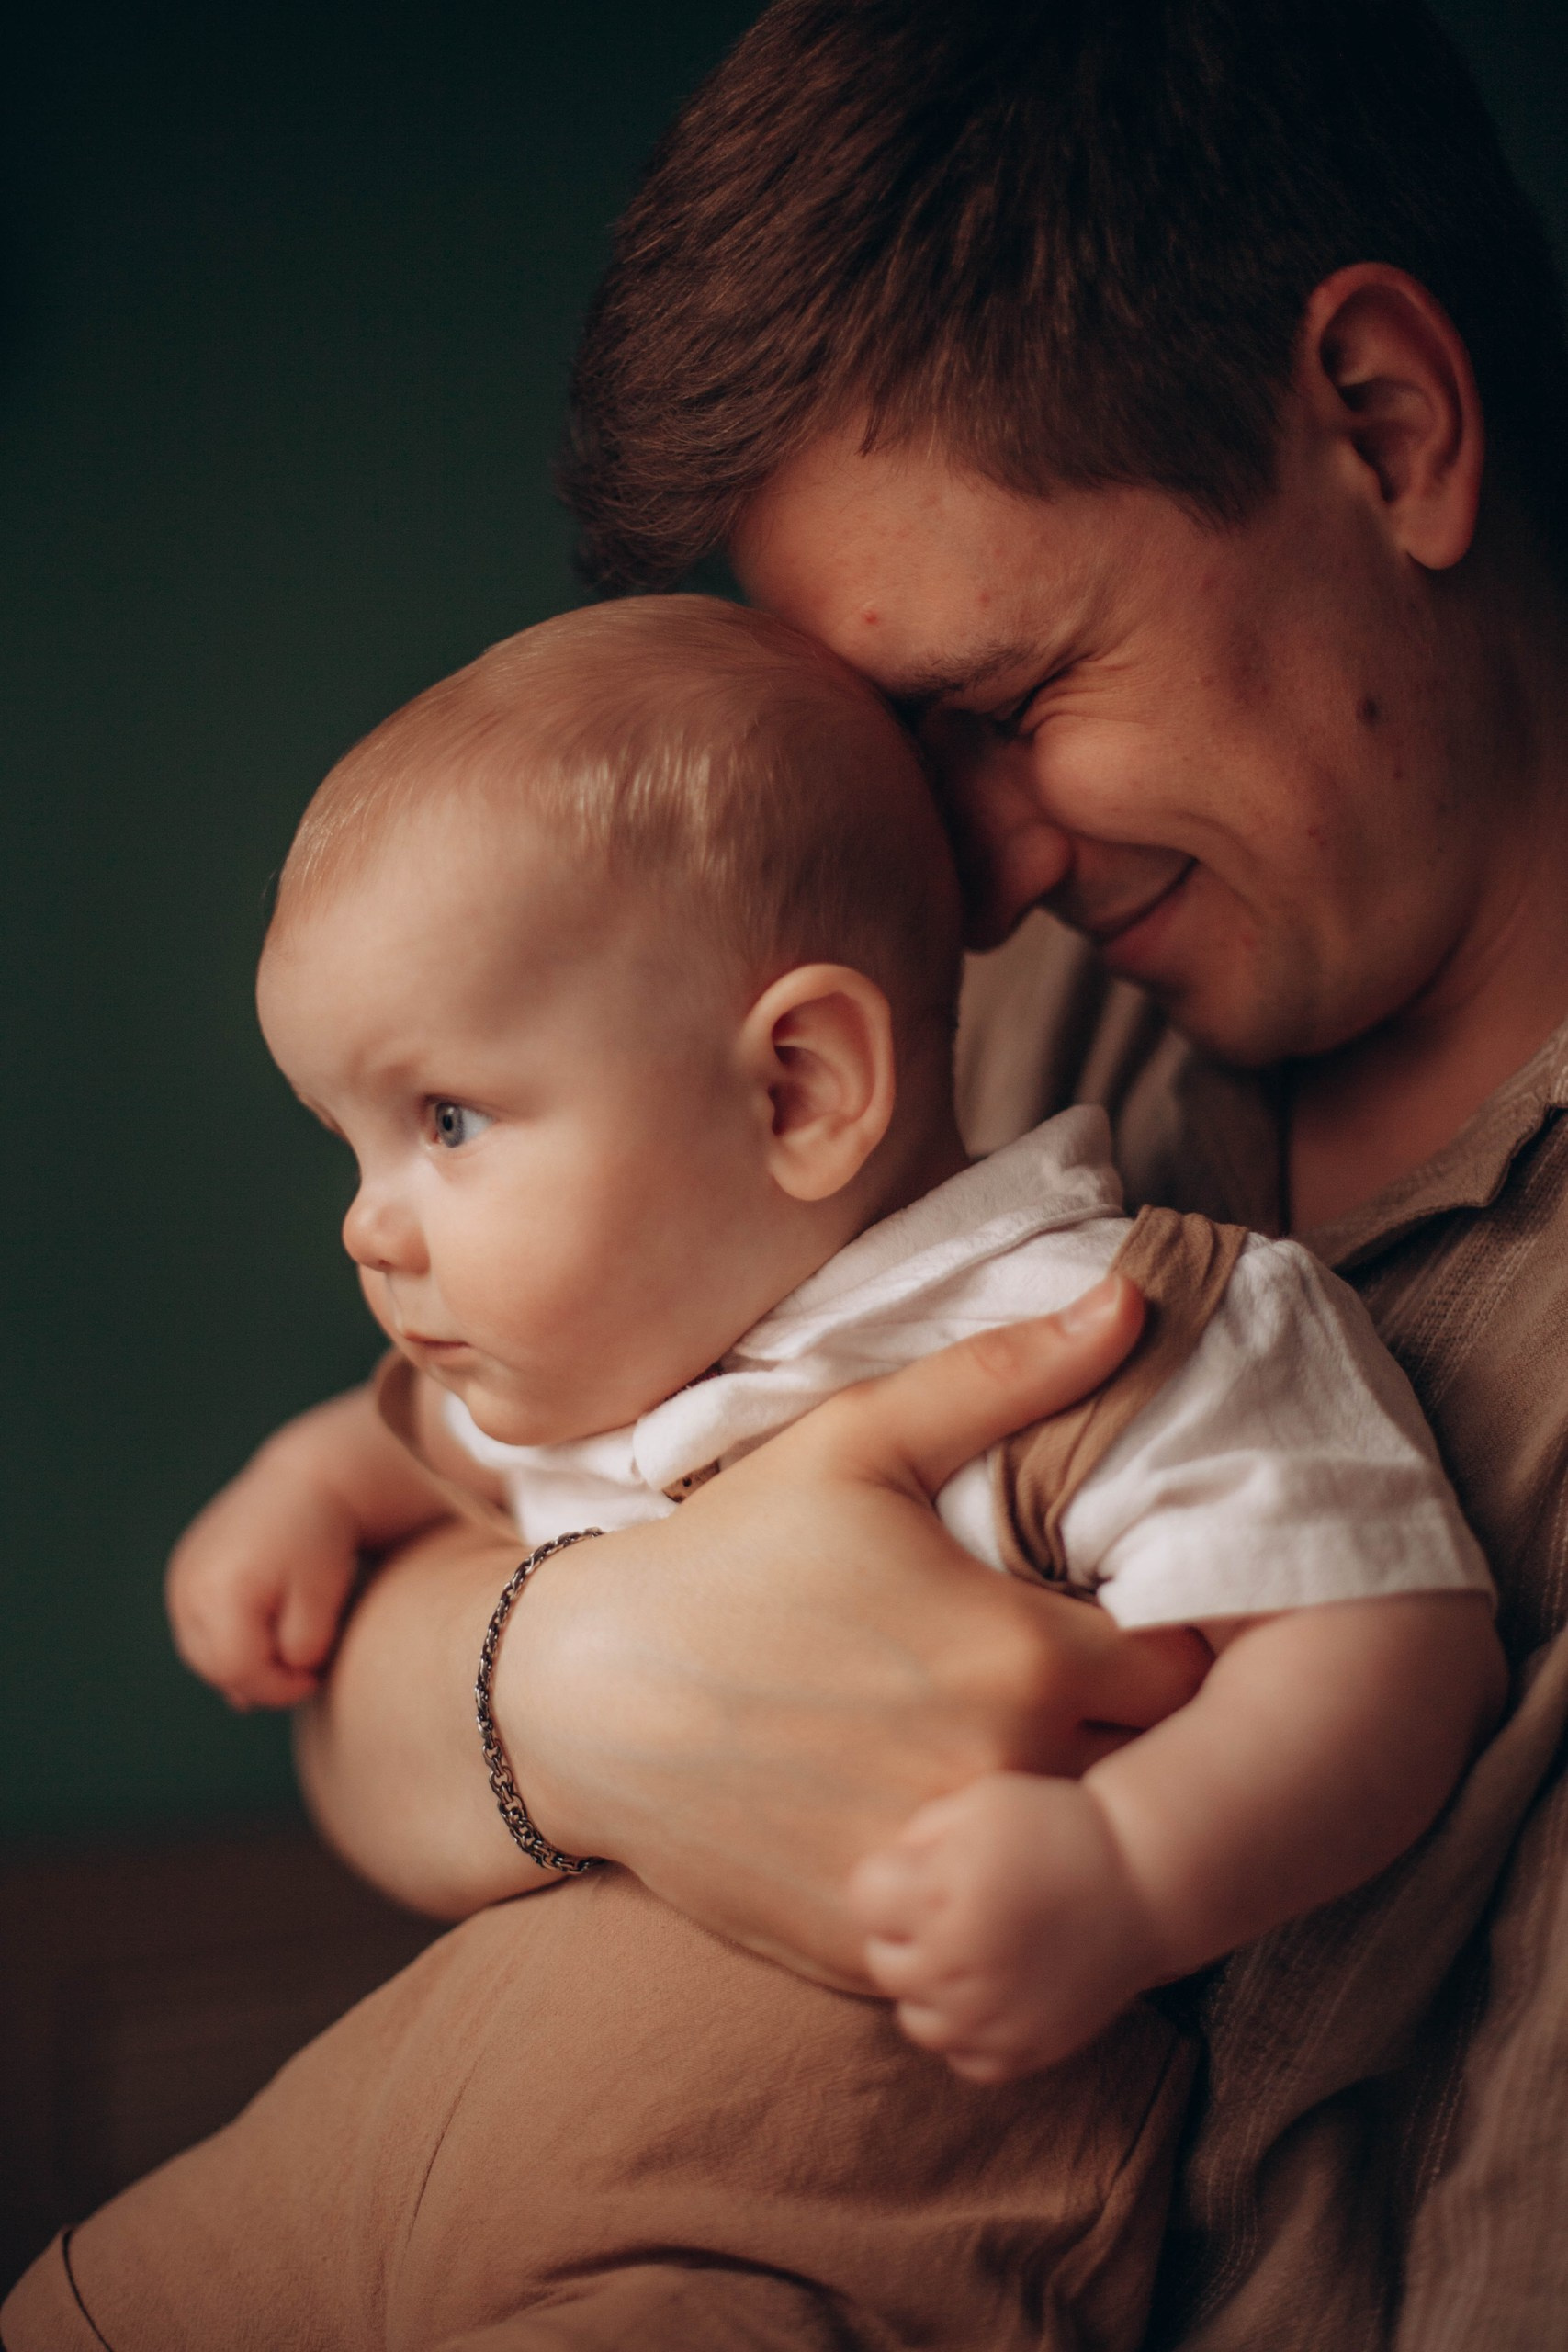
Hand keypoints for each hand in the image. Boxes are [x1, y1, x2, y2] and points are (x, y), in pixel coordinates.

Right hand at [167, 1441, 364, 1708]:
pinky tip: (262, 1634)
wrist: (305, 1478)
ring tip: (286, 1647)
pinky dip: (225, 1638)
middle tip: (303, 1670)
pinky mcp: (182, 1570)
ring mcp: (179, 1576)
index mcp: (221, 1589)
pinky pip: (196, 1625)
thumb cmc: (321, 1537)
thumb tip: (264, 1688)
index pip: (238, 1670)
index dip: (277, 1688)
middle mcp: (188, 1584)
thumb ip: (301, 1648)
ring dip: (241, 1660)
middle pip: (214, 1665)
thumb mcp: (323, 1597)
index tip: (314, 1679)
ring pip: (201, 1650)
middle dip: (259, 1678)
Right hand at [496, 1278, 1207, 1985]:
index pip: (1189, 1677)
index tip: (1134, 1634)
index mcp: (1020, 1656)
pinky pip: (993, 1948)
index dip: (1177, 1652)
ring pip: (1078, 1877)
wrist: (582, 1697)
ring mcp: (940, 1882)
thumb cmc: (728, 1555)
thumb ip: (1008, 1373)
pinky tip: (951, 1843)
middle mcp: (998, 1780)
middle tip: (1088, 1706)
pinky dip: (990, 1908)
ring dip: (1073, 1833)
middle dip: (1140, 1747)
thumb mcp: (858, 1441)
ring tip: (1024, 1771)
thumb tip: (1137, 1298)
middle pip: (1154, 1785)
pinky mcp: (883, 1954)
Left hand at [850, 1770, 1164, 2081]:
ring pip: (914, 2015)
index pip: (863, 1898)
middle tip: (954, 1906)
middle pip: (883, 1958)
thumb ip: (919, 1835)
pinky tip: (995, 1987)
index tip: (925, 1869)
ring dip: (931, 1984)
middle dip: (906, 1928)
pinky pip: (962, 2055)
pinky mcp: (1022, 2052)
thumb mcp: (981, 1801)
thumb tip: (885, 1875)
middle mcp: (957, 1964)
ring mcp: (989, 2017)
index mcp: (941, 1895)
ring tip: (973, 1948)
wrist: (1147, 1880)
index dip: (890, 1877)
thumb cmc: (1059, 1826)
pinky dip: (969, 2027)